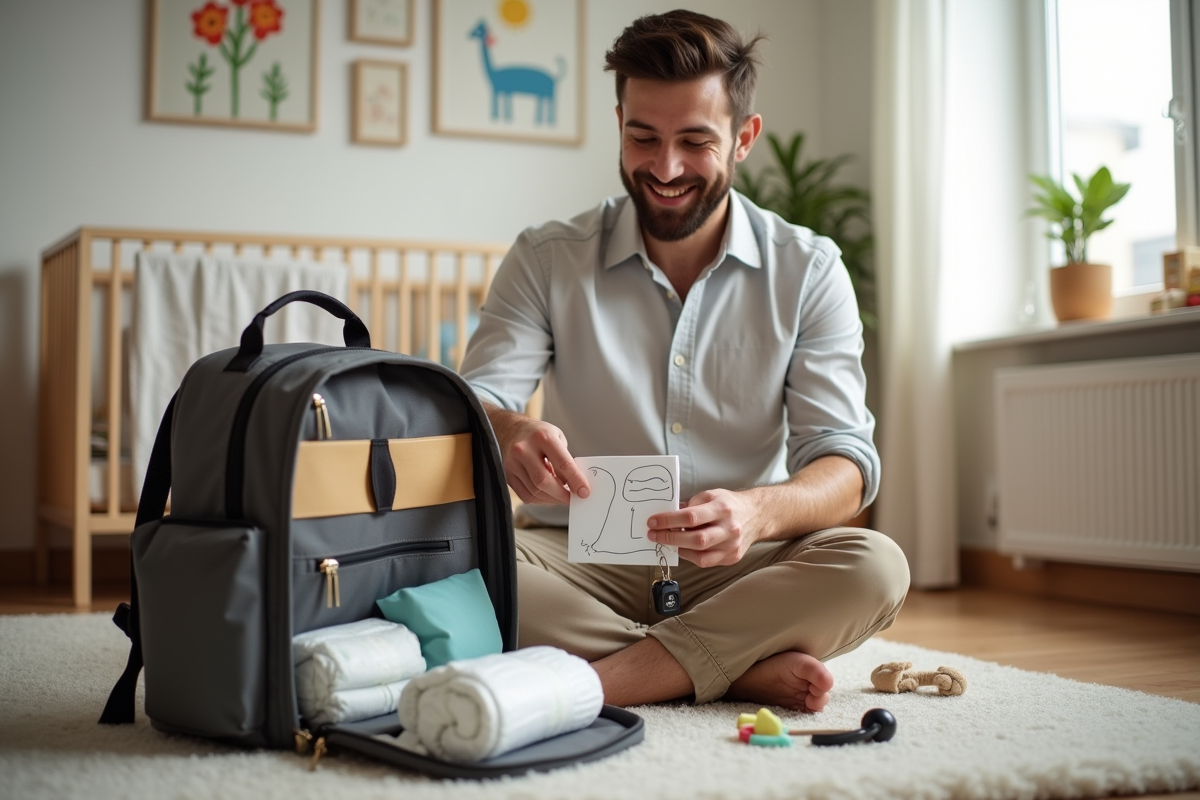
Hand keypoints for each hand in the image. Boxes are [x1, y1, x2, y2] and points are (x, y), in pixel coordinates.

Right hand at [485, 406, 589, 504]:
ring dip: (552, 498)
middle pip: (544, 481)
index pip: (563, 463)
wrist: (510, 429)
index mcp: (542, 437)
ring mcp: (513, 463)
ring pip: (535, 491)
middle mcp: (524, 449)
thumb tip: (575, 484)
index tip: (584, 492)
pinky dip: (541, 499)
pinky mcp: (507, 474)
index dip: (576, 480)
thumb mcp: (557, 437)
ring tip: (562, 496)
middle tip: (573, 498)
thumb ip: (566, 459)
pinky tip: (548, 495)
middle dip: (562, 494)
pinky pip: (526, 495)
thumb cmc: (538, 434)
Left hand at [645, 488, 760, 566]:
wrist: (757, 515)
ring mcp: (732, 546)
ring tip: (667, 541)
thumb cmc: (730, 504)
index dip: (669, 520)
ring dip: (679, 548)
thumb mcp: (711, 495)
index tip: (653, 522)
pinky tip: (683, 548)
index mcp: (722, 508)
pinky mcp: (732, 558)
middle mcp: (729, 529)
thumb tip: (668, 515)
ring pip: (701, 555)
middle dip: (670, 537)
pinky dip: (691, 556)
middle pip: (696, 539)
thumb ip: (690, 505)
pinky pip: (706, 562)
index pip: (691, 516)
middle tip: (654, 534)